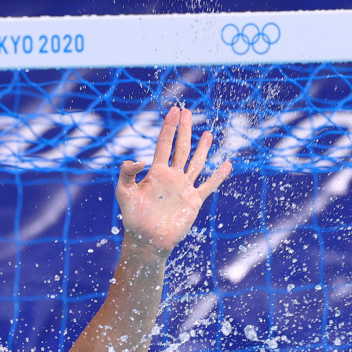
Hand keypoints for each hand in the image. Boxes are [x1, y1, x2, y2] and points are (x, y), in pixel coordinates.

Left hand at [115, 106, 231, 259]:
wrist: (147, 239)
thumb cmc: (133, 218)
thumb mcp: (124, 193)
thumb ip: (127, 174)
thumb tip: (140, 160)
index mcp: (156, 173)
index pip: (163, 145)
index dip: (168, 128)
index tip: (173, 111)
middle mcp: (171, 177)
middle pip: (180, 148)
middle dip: (184, 130)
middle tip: (187, 111)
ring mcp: (184, 188)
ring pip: (195, 163)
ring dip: (202, 149)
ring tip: (207, 133)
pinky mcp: (193, 201)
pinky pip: (209, 185)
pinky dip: (218, 176)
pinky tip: (226, 164)